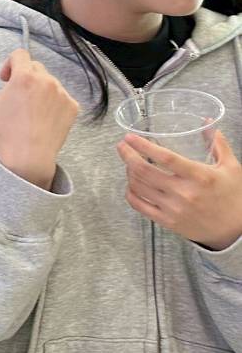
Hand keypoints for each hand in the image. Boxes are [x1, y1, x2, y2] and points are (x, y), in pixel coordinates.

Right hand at [0, 49, 77, 190]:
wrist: (29, 156)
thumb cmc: (5, 130)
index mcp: (24, 76)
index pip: (20, 54)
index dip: (9, 64)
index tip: (5, 80)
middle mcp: (46, 80)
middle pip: (35, 67)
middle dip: (24, 76)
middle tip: (15, 96)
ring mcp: (62, 93)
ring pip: (49, 82)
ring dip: (38, 89)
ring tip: (29, 110)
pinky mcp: (72, 106)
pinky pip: (61, 96)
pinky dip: (52, 102)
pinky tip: (41, 117)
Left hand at [118, 133, 241, 250]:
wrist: (236, 230)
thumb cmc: (234, 196)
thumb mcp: (231, 167)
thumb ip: (218, 144)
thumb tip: (208, 123)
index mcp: (199, 176)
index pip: (166, 158)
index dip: (144, 146)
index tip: (130, 137)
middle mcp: (183, 193)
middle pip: (144, 171)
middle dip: (128, 155)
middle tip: (122, 146)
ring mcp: (173, 208)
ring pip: (139, 187)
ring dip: (129, 172)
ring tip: (129, 162)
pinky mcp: (167, 222)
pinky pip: (139, 206)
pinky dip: (130, 192)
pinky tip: (131, 184)